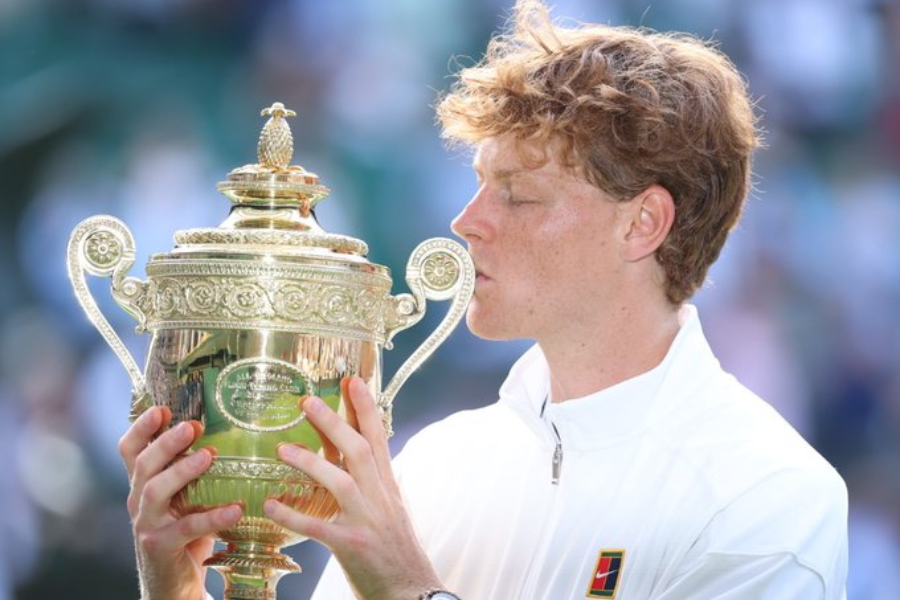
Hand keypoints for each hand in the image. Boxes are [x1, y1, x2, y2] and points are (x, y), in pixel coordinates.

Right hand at [119, 406, 242, 599]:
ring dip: (182, 470)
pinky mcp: (160, 546)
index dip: (141, 427)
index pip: (130, 449)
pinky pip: (187, 528)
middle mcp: (139, 500)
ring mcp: (147, 524)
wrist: (173, 584)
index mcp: (143, 483)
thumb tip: (231, 433)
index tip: (162, 408)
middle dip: (165, 442)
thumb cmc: (185, 532)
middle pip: (143, 464)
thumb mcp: (186, 497)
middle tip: (192, 426)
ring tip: (208, 456)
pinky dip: (212, 517)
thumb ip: (194, 471)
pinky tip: (235, 509)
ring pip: (155, 491)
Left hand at [264, 377, 442, 599]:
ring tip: (282, 449)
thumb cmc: (397, 550)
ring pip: (340, 482)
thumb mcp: (392, 508)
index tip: (352, 380)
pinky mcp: (350, 546)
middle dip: (334, 423)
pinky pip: (317, 527)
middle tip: (306, 402)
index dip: (365, 408)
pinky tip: (271, 505)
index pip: (378, 438)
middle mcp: (380, 498)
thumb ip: (375, 482)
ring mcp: (366, 521)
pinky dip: (293, 515)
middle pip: (359, 451)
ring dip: (310, 463)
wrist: (411, 590)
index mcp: (388, 486)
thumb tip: (361, 456)